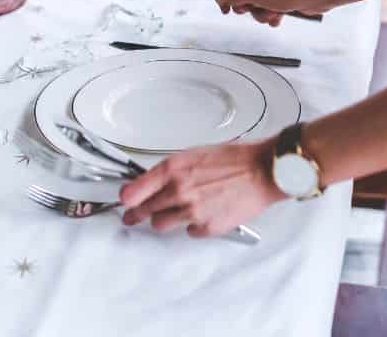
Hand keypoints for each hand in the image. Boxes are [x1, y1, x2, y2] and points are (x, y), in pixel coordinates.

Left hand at [119, 140, 286, 237]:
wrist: (262, 171)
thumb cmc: (234, 159)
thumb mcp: (194, 154)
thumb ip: (171, 170)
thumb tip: (155, 181)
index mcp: (173, 169)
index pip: (134, 190)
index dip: (126, 198)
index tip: (124, 201)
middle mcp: (179, 191)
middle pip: (145, 211)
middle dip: (136, 214)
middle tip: (131, 217)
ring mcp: (192, 211)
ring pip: (161, 225)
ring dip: (164, 219)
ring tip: (172, 213)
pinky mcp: (207, 227)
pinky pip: (189, 232)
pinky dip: (193, 225)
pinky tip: (202, 214)